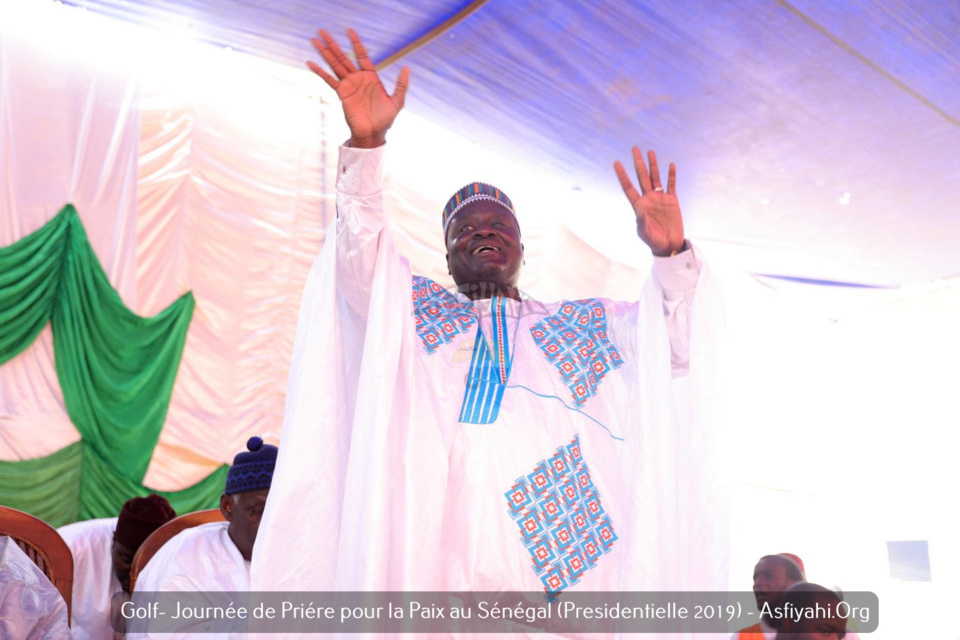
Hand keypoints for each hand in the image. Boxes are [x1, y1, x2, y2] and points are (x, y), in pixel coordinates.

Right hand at [308, 29, 410, 147]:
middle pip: (343, 57)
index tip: (349, 30)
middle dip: (333, 44)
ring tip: (314, 40)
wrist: (373, 134)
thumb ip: (402, 85)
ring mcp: (348, 85)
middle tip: (322, 30)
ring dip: (324, 52)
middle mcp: (358, 79)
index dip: (356, 43)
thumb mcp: (397, 101)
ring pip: (334, 64)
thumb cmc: (385, 120)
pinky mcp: (341, 93)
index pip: (361, 55)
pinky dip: (319, 71)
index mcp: (371, 78)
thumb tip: (407, 68)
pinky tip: (310, 62)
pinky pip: (329, 79)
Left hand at [614, 147, 684, 256]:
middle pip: (642, 177)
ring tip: (650, 152)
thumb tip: (638, 210)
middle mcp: (648, 199)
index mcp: (639, 206)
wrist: (669, 245)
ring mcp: (660, 198)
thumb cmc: (654, 241)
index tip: (616, 162)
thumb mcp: (645, 233)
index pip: (628, 187)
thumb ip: (641, 222)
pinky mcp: (672, 200)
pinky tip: (671, 165)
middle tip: (634, 148)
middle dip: (638, 163)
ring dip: (653, 165)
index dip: (622, 175)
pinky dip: (671, 175)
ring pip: (655, 177)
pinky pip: (671, 185)